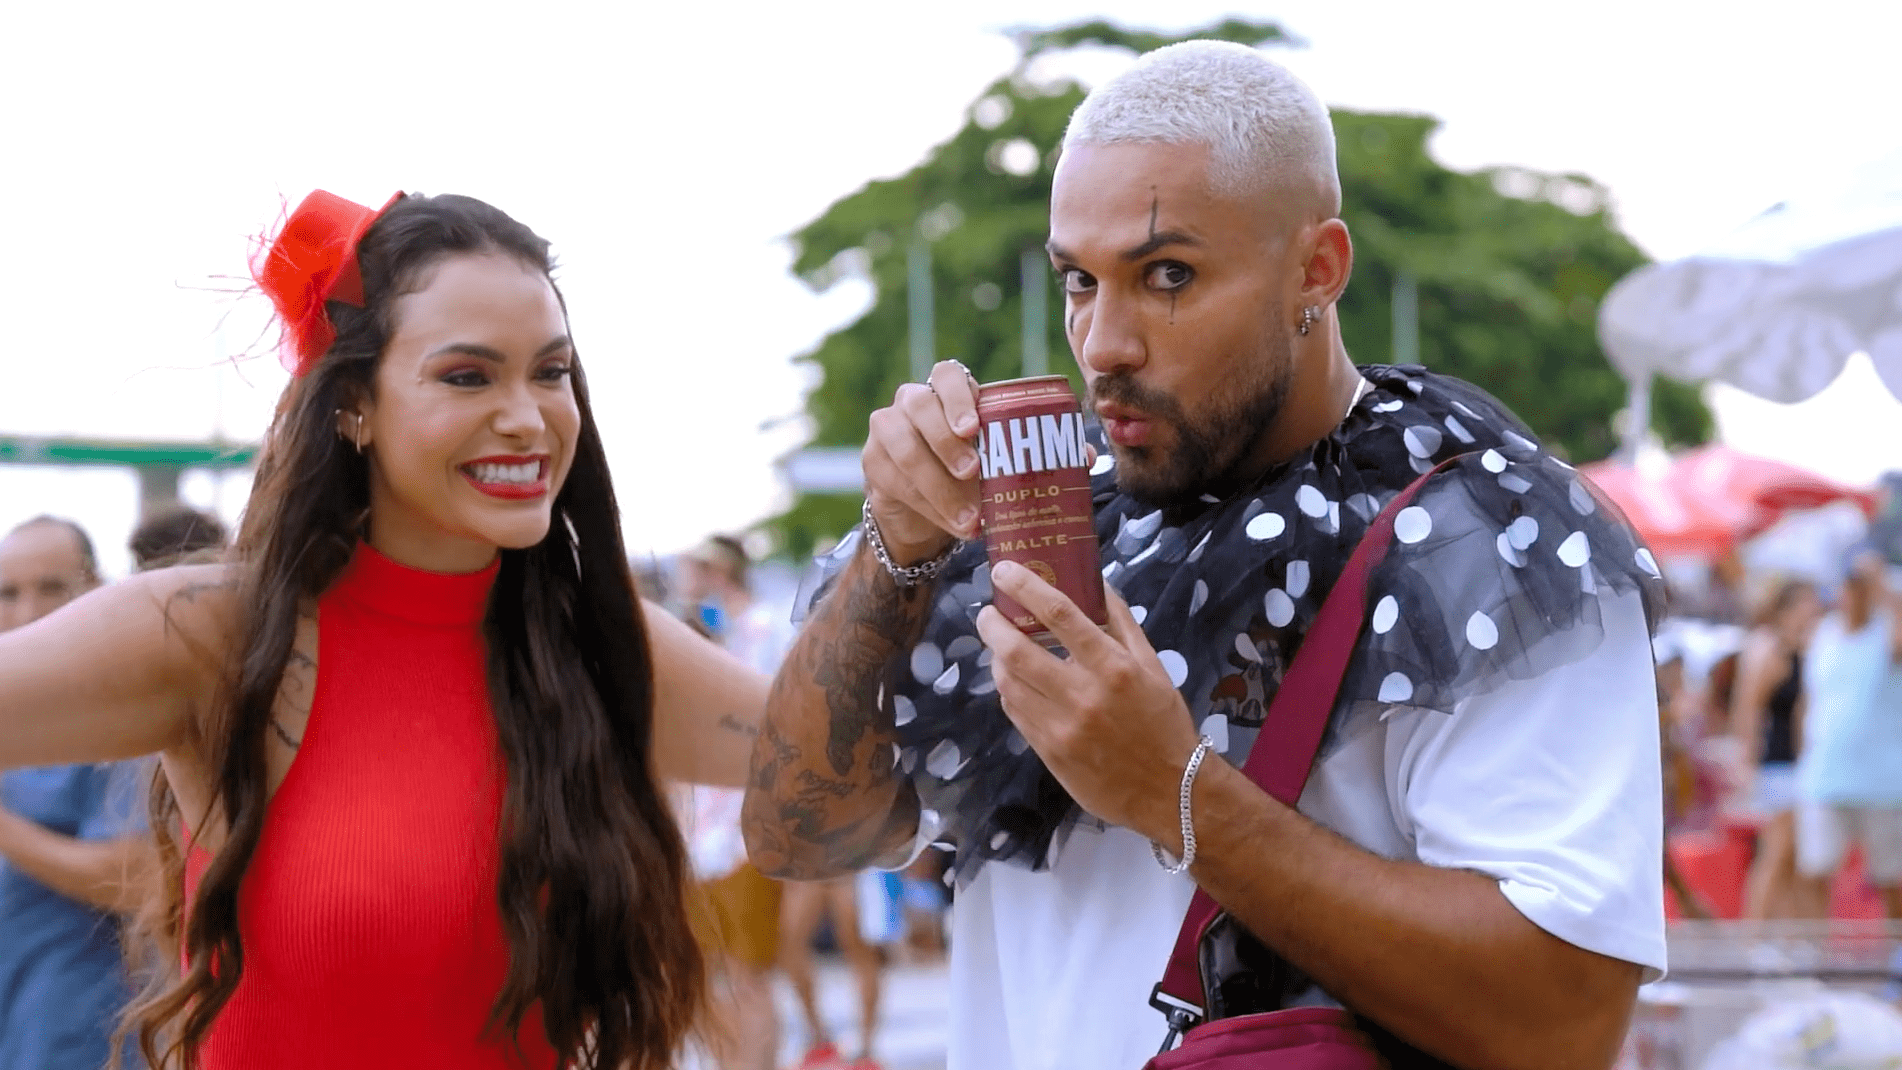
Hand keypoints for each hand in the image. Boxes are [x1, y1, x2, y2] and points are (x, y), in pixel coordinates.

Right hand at [862, 360, 983, 563]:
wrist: (921, 503)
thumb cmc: (964, 470)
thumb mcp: (985, 457)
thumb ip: (1000, 455)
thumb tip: (1033, 478)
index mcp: (944, 390)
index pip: (947, 375)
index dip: (959, 398)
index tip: (972, 428)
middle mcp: (910, 401)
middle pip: (921, 407)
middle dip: (947, 442)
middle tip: (972, 471)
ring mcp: (886, 428)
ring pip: (907, 449)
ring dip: (941, 487)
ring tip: (969, 517)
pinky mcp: (873, 461)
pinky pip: (898, 483)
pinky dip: (930, 508)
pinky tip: (954, 524)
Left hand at [976, 560, 1201, 844]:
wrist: (1170, 791)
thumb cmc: (1163, 722)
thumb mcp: (1153, 666)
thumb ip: (1121, 623)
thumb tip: (1095, 582)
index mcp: (1113, 667)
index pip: (1059, 614)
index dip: (1025, 586)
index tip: (1003, 570)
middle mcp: (1083, 695)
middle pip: (1018, 650)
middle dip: (993, 625)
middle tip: (988, 613)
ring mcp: (1061, 728)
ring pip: (1008, 683)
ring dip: (996, 658)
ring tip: (999, 645)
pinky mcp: (1048, 752)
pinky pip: (1014, 712)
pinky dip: (1008, 690)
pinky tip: (1013, 679)